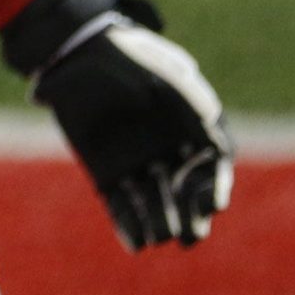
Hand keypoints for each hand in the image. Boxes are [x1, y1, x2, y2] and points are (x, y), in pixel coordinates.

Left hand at [35, 0, 234, 249]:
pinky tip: (136, 243)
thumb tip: (217, 143)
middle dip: (190, 216)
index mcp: (189, 128)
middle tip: (191, 236)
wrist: (77, 51)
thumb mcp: (166, 71)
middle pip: (186, 193)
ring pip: (154, 202)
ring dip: (161, 223)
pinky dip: (128, 225)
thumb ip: (193, 103)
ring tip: (163, 238)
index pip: (211, 167)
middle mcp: (167, 150)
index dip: (215, 187)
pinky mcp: (105, 171)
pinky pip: (120, 203)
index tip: (214, 203)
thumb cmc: (128, 55)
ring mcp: (136, 162)